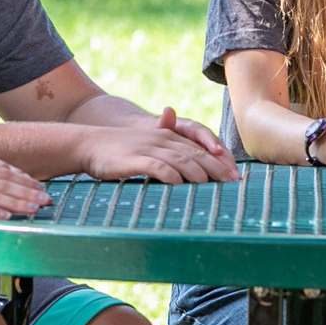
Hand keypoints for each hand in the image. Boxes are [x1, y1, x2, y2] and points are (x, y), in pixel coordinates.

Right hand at [80, 114, 235, 182]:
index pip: (201, 148)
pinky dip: (171, 176)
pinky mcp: (135, 159)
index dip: (220, 162)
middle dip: (218, 169)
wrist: (89, 144)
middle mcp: (163, 140)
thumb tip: (187, 177)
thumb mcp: (147, 149)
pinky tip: (182, 185)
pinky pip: (157, 166)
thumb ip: (169, 158)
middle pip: (197, 154)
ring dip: (199, 173)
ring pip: (181, 159)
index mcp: (169, 137)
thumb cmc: (119, 152)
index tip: (236, 177)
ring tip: (214, 187)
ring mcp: (149, 148)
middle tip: (234, 184)